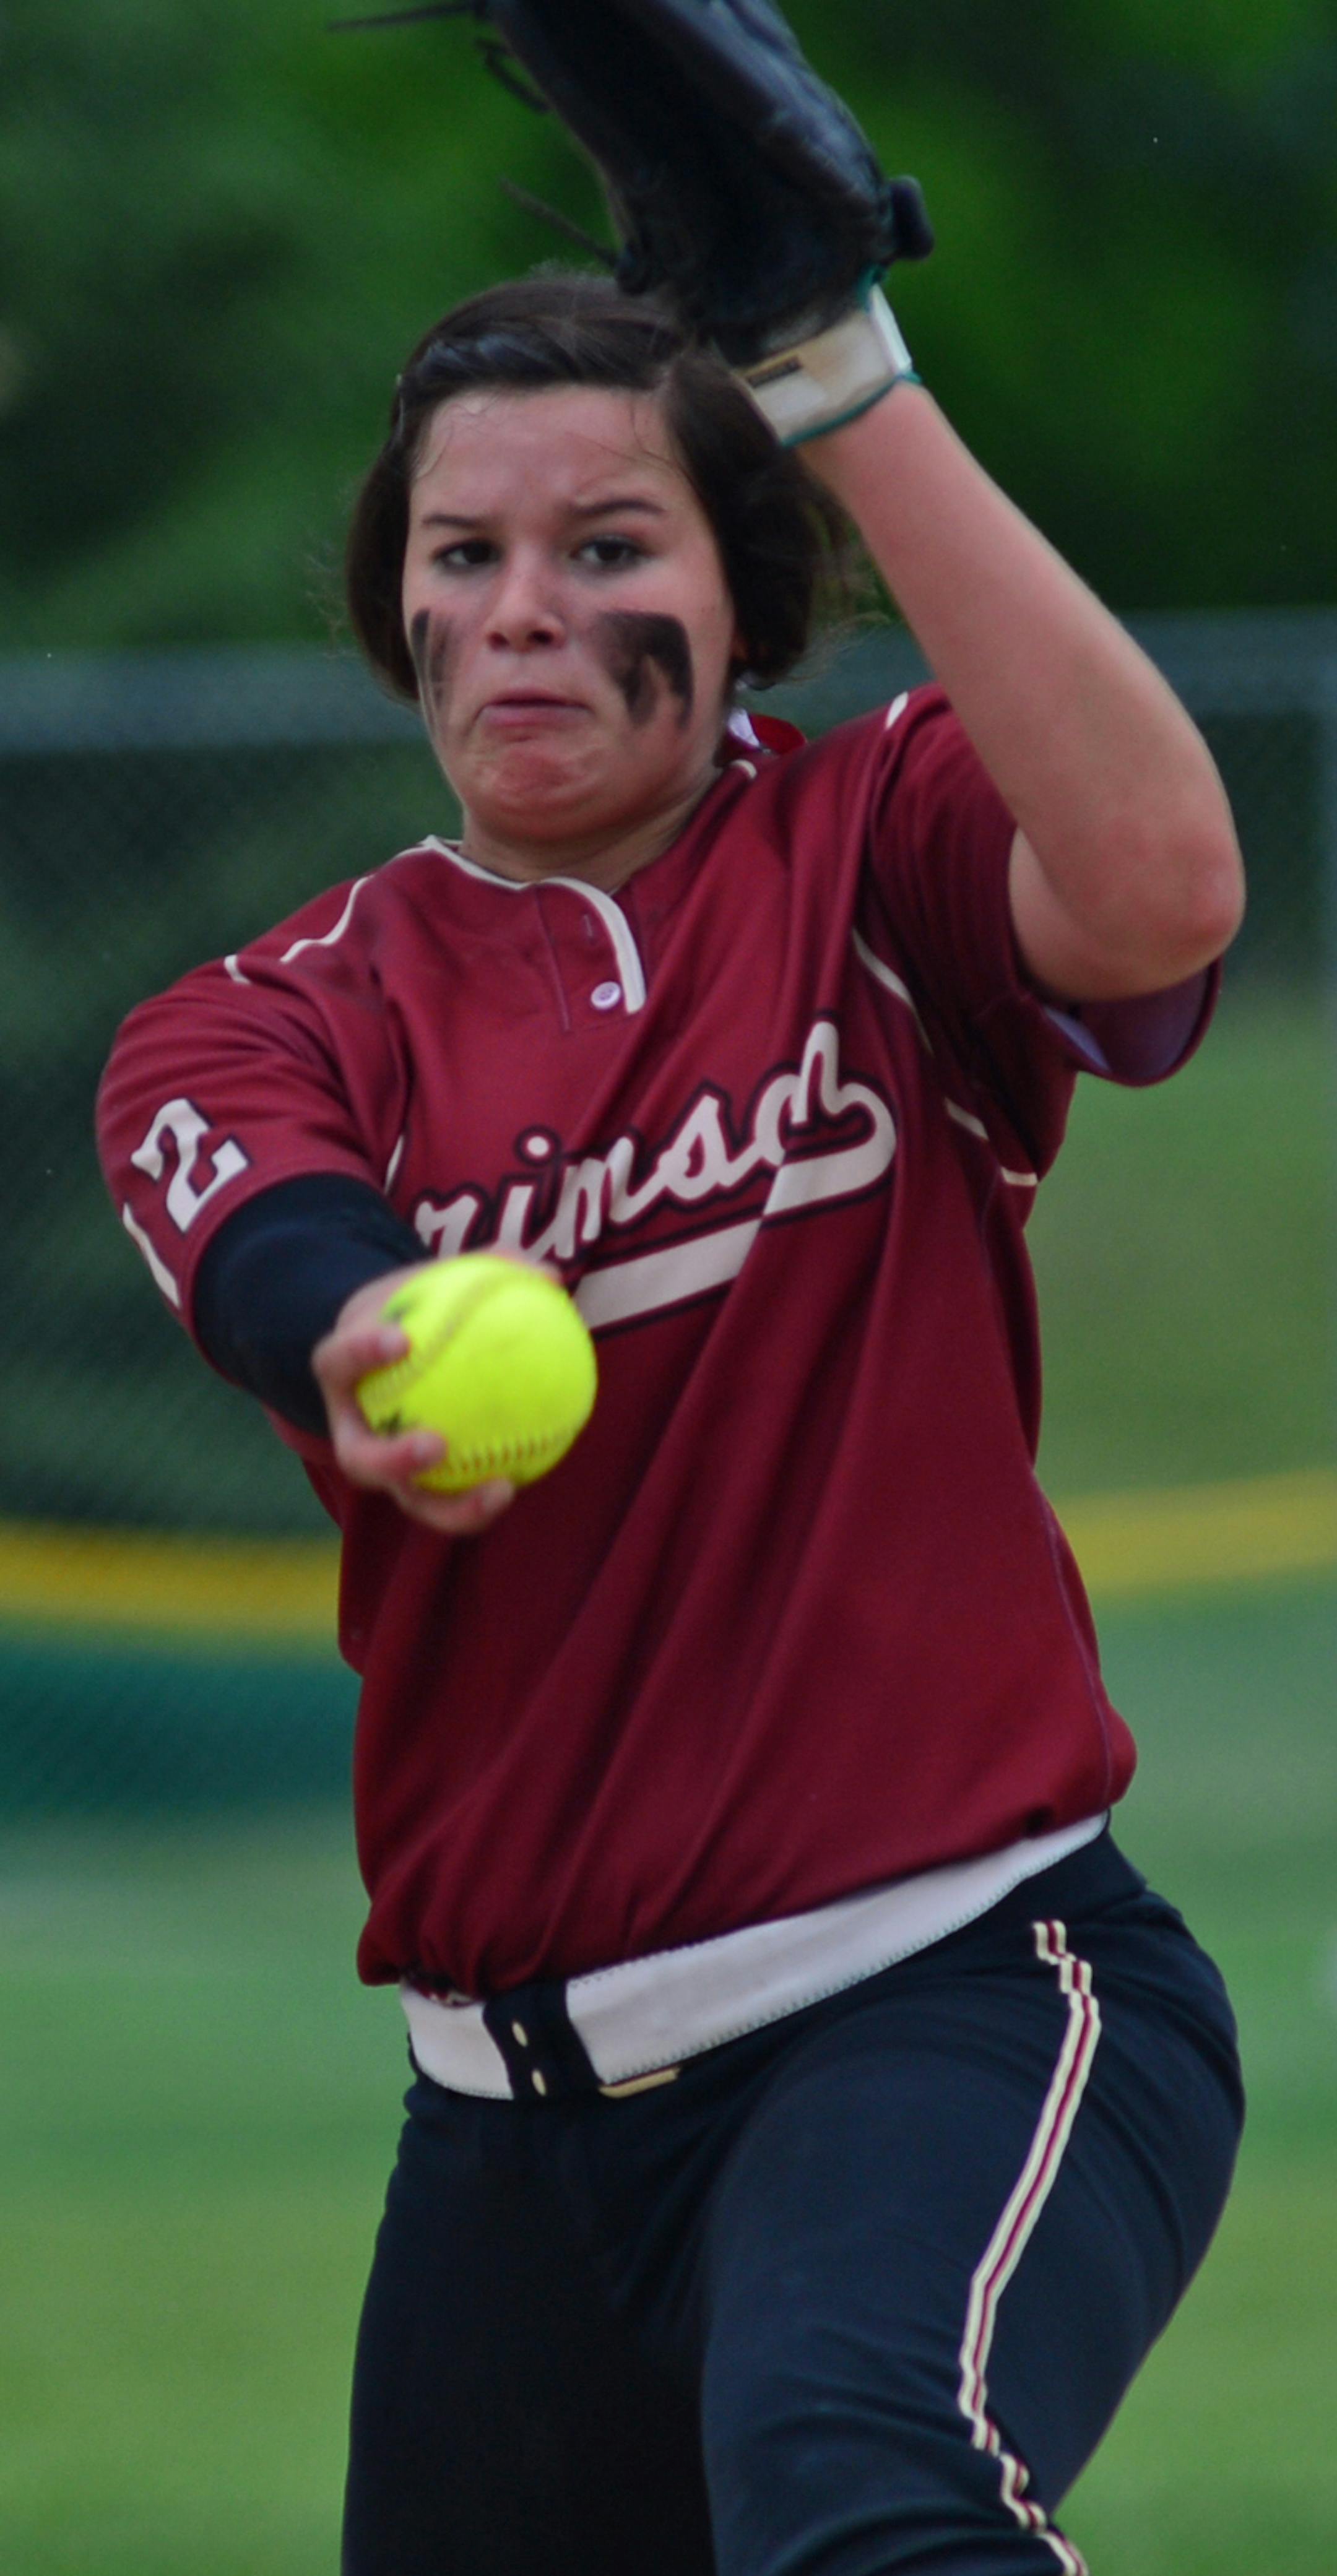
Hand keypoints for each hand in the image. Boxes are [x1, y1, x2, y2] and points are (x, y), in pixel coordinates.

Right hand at [311, 1264, 516, 1536]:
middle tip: (437, 1442)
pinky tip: (523, 1481)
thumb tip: (550, 1276)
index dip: (360, 1352)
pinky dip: (482, 1498)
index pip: (336, 1361)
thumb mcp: (434, 1284)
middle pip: (360, 1458)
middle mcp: (352, 1429)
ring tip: (502, 1488)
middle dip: (392, 1459)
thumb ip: (487, 1271)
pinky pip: (450, 1499)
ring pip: (408, 1499)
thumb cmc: (412, 1312)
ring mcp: (383, 1467)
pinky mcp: (414, 1488)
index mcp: (341, 1373)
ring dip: (451, 1505)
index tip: (402, 1338)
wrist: (386, 1353)